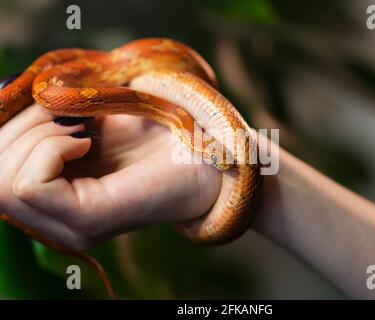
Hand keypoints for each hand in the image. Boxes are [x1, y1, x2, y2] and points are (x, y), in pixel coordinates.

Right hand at [0, 103, 220, 249]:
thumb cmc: (156, 134)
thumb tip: (17, 96)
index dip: (10, 128)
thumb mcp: (92, 119)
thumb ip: (50, 119)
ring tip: (83, 130)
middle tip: (70, 119)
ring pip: (3, 182)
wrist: (206, 155)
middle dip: (21, 129)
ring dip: (36, 136)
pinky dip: (52, 148)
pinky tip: (90, 141)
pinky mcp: (88, 220)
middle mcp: (55, 220)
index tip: (56, 111)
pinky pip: (32, 184)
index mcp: (54, 198)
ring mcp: (70, 225)